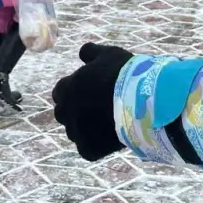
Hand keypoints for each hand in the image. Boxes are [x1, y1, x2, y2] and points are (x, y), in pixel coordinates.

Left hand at [52, 43, 133, 160]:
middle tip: (93, 108)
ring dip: (83, 128)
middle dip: (73, 110)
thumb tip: (82, 52)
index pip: (60, 91)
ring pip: (74, 132)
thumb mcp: (108, 54)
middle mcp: (67, 110)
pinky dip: (94, 145)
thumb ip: (91, 53)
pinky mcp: (89, 149)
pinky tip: (107, 139)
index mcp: (67, 88)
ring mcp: (77, 132)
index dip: (72, 92)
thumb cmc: (123, 74)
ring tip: (103, 124)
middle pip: (63, 113)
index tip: (85, 92)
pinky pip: (86, 149)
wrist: (142, 102)